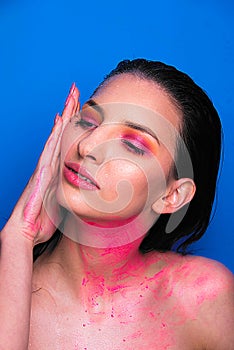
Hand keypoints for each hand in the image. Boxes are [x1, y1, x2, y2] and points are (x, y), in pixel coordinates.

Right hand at [2, 84, 79, 244]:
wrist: (25, 231)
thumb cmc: (42, 220)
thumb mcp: (63, 206)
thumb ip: (71, 196)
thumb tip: (85, 193)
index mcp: (56, 171)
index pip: (66, 142)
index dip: (73, 126)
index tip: (81, 109)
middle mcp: (50, 164)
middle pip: (61, 133)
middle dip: (69, 112)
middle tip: (76, 92)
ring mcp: (44, 166)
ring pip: (56, 136)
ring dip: (64, 117)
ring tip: (71, 98)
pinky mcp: (41, 172)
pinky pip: (50, 149)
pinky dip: (55, 134)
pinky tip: (60, 121)